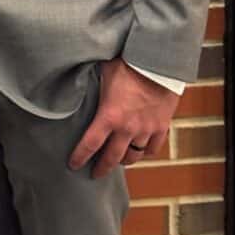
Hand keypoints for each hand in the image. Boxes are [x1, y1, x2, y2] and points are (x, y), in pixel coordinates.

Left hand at [68, 58, 178, 178]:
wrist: (158, 61)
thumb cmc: (127, 62)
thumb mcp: (103, 72)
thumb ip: (92, 84)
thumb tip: (75, 82)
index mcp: (109, 115)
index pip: (90, 144)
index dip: (80, 157)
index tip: (73, 165)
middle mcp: (127, 128)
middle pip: (113, 158)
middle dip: (102, 168)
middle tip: (95, 173)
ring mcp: (146, 130)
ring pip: (134, 156)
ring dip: (124, 160)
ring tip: (118, 159)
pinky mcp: (161, 127)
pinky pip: (153, 149)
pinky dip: (145, 152)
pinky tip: (139, 151)